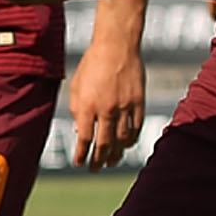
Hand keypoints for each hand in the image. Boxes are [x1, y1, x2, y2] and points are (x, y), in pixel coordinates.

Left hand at [67, 38, 145, 169]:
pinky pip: (136, 128)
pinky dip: (131, 140)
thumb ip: (77, 109)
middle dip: (98, 160)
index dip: (81, 154)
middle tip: (94, 169)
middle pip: (103, 144)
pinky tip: (125, 146)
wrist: (116, 46)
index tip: (79, 163)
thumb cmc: (92, 64)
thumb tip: (80, 131)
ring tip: (110, 162)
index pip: (84, 139)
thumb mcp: (76, 86)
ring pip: (121, 140)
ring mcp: (124, 107)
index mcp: (87, 105)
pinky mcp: (139, 103)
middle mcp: (106, 109)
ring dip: (115, 154)